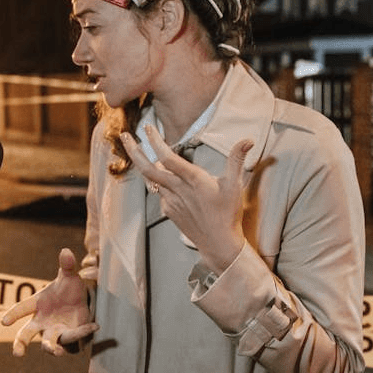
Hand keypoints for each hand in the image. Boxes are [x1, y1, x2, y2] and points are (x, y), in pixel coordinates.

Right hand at [1, 248, 98, 356]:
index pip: (22, 308)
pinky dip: (82, 332)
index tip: (4, 322)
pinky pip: (72, 338)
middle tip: (17, 353)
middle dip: (21, 343)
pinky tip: (94, 325)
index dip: (13, 314)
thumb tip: (66, 251)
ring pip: (48, 343)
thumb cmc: (68, 288)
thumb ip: (67, 265)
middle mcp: (42, 321)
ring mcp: (54, 331)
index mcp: (37, 304)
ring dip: (51, 347)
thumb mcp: (69, 276)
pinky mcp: (68, 336)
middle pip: (27, 333)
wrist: (81, 300)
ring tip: (57, 352)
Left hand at [120, 126, 251, 273]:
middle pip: (148, 168)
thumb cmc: (228, 214)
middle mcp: (177, 190)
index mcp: (192, 180)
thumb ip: (237, 160)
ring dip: (143, 163)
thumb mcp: (235, 185)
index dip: (155, 141)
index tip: (147, 127)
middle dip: (133, 150)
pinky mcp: (169, 210)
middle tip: (124, 135)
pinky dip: (156, 181)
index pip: (167, 157)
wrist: (218, 244)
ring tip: (137, 148)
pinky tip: (160, 175)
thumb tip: (248, 139)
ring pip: (152, 179)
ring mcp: (171, 201)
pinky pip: (159, 192)